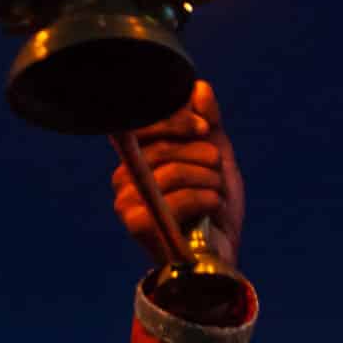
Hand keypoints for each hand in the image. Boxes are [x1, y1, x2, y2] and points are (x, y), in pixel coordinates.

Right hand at [111, 80, 244, 270]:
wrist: (219, 254)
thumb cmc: (214, 206)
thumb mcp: (216, 156)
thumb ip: (207, 123)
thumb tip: (198, 88)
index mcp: (138, 156)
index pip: (145, 124)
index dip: (177, 120)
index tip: (205, 129)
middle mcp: (124, 176)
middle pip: (162, 148)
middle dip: (203, 155)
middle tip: (216, 170)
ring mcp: (126, 201)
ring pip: (172, 172)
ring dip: (209, 180)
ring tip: (217, 194)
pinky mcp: (135, 224)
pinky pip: (175, 199)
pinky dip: (206, 199)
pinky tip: (214, 208)